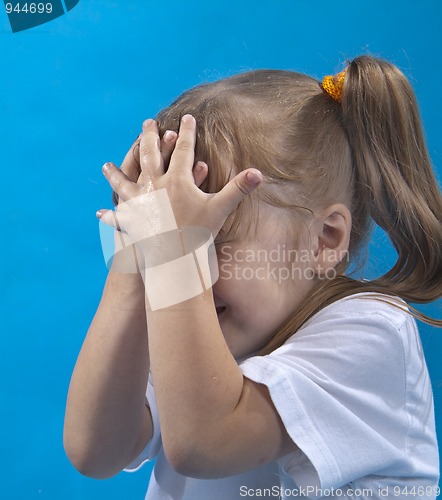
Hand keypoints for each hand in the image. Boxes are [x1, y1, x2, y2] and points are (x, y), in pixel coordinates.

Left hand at [97, 115, 262, 249]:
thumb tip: (259, 173)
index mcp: (177, 181)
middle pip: (150, 155)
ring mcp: (139, 203)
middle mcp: (154, 186)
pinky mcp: (132, 222)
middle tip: (147, 123)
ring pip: (124, 182)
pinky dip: (110, 216)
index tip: (187, 117)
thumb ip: (238, 189)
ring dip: (115, 173)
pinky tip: (100, 213)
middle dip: (150, 137)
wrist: (176, 259)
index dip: (188, 133)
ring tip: (105, 165)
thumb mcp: (220, 209)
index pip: (184, 150)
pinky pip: (118, 218)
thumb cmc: (200, 233)